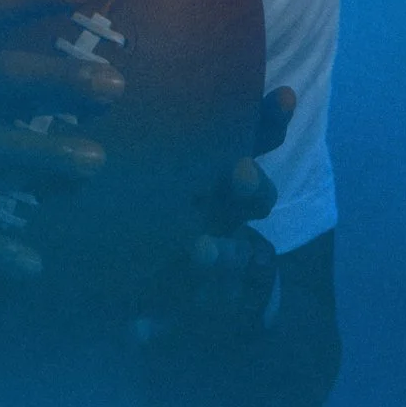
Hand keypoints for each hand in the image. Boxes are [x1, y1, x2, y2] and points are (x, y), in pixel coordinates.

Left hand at [144, 86, 293, 337]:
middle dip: (251, 188)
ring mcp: (227, 268)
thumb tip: (122, 75)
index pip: (259, 144)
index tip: (283, 96)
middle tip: (240, 173)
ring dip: (221, 254)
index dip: (272, 122)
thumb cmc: (162, 213)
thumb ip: (147, 129)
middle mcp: (233, 219)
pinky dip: (163, 326)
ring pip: (235, 259)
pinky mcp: (202, 312)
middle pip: (255, 201)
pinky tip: (137, 330)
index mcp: (227, 181)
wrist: (182, 302)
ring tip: (199, 249)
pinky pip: (186, 320)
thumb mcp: (155, 170)